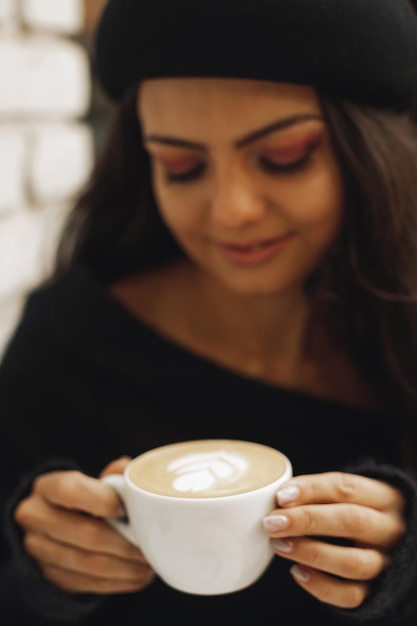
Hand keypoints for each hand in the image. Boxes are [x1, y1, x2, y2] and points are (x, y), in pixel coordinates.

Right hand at [14, 457, 154, 594]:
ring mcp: (40, 551)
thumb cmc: (83, 497)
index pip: (70, 492)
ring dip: (125, 566)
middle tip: (150, 544)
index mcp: (46, 488)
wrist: (54, 524)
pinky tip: (137, 576)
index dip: (102, 500)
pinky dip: (118, 581)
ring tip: (148, 562)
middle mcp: (36, 519)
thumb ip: (112, 477)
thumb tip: (129, 471)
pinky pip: (89, 583)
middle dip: (124, 542)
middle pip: (85, 534)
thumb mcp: (92, 481)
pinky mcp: (51, 578)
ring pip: (89, 564)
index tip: (126, 508)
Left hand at [262, 472, 405, 608]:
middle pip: (352, 521)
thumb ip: (318, 494)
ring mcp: (387, 562)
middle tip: (272, 522)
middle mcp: (390, 529)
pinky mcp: (378, 590)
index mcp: (384, 496)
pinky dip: (321, 586)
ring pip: (353, 562)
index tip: (281, 496)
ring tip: (279, 545)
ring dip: (311, 553)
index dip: (311, 490)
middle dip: (307, 521)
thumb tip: (279, 501)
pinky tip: (297, 572)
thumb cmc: (357, 509)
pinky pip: (351, 595)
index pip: (346, 488)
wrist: (389, 542)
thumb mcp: (347, 494)